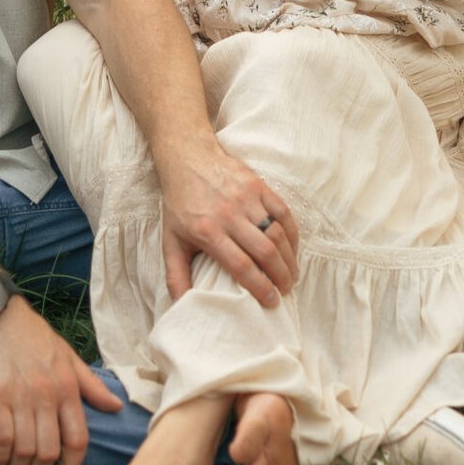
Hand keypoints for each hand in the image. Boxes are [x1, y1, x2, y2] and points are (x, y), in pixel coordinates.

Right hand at [0, 297, 121, 464]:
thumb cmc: (32, 336)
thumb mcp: (68, 356)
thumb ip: (91, 386)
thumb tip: (117, 407)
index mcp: (68, 388)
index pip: (78, 438)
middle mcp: (48, 395)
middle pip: (50, 451)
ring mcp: (21, 397)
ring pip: (26, 450)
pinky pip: (1, 438)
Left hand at [157, 141, 297, 306]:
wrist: (187, 159)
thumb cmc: (179, 204)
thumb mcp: (170, 241)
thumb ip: (176, 275)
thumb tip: (183, 305)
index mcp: (208, 232)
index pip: (241, 266)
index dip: (260, 287)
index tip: (271, 302)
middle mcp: (229, 215)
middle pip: (265, 252)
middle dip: (280, 277)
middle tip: (285, 291)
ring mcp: (246, 198)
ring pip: (278, 233)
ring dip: (289, 258)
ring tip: (292, 275)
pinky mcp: (258, 185)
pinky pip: (283, 212)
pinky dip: (292, 233)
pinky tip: (293, 249)